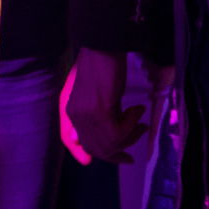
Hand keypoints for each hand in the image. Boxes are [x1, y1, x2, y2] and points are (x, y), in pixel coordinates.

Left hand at [60, 48, 147, 164]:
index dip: (81, 152)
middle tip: (137, 135)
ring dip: (130, 135)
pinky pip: (119, 131)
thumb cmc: (101, 65)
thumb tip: (103, 140)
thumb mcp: (95, 95)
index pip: (68, 140)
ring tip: (140, 122)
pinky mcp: (100, 110)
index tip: (95, 161)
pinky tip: (137, 110)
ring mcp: (86, 114)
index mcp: (68, 110)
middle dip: (118, 149)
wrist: (102, 46)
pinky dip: (132, 123)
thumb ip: (94, 115)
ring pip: (109, 142)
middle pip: (94, 147)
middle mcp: (74, 115)